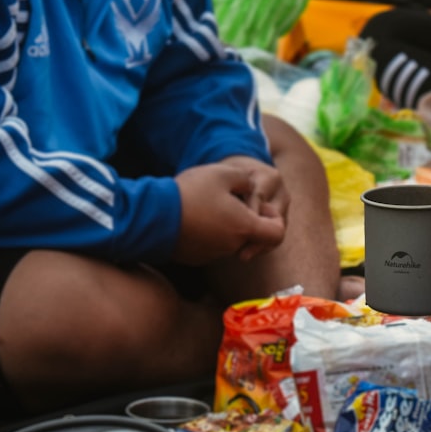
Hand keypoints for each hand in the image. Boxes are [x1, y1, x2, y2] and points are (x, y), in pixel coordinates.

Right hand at [173, 157, 287, 264]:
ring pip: (231, 240)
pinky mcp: (197, 257)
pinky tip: (194, 216)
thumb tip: (252, 188)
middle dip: (248, 219)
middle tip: (229, 200)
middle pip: (253, 236)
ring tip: (207, 204)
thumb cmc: (191, 193)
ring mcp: (214, 254)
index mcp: (245, 228)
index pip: (278, 233)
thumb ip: (246, 180)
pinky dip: (209, 233)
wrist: (152, 217)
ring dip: (227, 225)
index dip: (275, 218)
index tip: (258, 204)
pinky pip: (211, 245)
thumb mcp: (224, 173)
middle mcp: (233, 246)